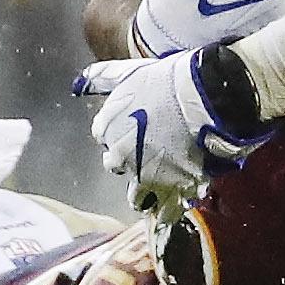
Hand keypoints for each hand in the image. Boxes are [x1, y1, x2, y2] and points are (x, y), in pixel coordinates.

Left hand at [74, 47, 270, 210]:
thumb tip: (78, 84)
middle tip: (154, 153)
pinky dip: (170, 210)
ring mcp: (145, 176)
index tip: (137, 129)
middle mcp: (120, 155)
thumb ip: (102, 78)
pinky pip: (166, 211)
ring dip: (148, 192)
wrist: (205, 97)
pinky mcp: (173, 190)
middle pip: (118, 167)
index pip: (104, 137)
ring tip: (167, 181)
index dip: (121, 134)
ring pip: (137, 196)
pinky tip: (178, 203)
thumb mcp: (131, 73)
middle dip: (132, 162)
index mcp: (107, 128)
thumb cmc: (170, 81)